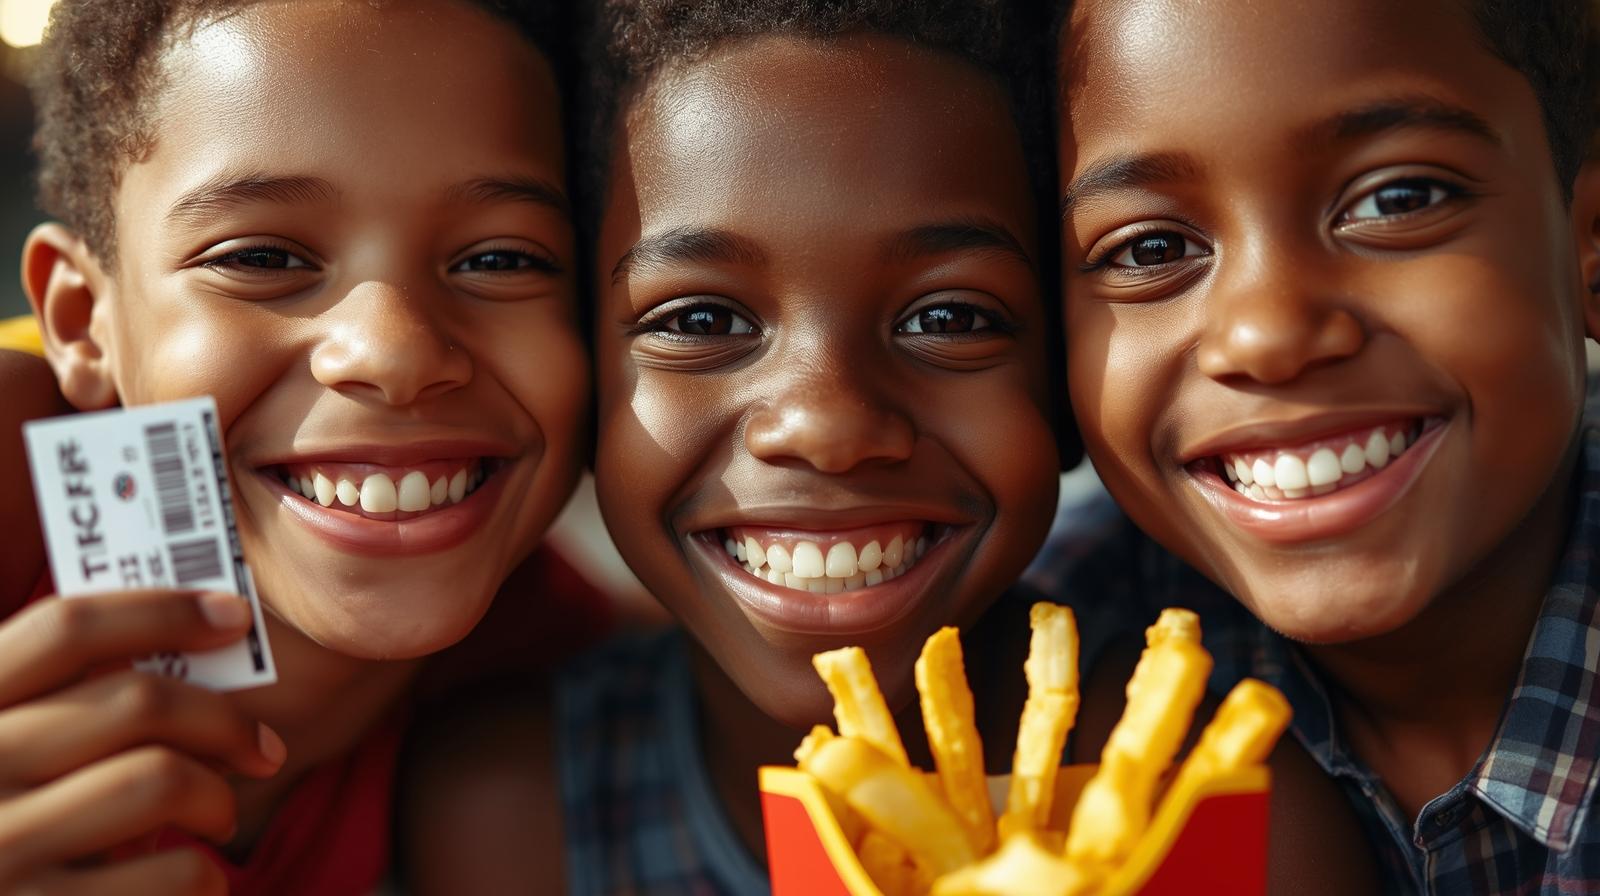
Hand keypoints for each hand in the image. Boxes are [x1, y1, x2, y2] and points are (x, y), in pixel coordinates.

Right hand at [0, 590, 285, 894]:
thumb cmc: (32, 829)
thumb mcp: (30, 750)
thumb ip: (81, 704)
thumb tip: (210, 644)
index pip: (65, 627)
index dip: (162, 610)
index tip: (235, 615)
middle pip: (138, 700)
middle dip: (225, 721)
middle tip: (264, 749)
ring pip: (162, 779)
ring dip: (218, 799)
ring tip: (218, 819)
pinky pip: (177, 872)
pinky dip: (207, 875)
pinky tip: (193, 881)